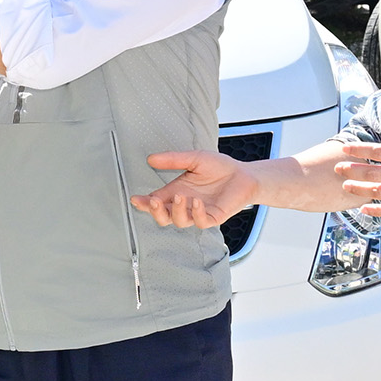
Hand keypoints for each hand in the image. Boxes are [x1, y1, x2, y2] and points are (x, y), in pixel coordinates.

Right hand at [134, 148, 261, 227]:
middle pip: (163, 217)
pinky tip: (197, 202)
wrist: (244, 174)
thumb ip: (173, 160)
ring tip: (180, 197)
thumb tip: (151, 158)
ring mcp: (198, 212)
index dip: (144, 203)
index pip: (156, 202)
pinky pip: (201, 222)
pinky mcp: (213, 217)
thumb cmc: (220, 167)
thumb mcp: (194, 158)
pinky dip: (196, 214)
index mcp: (176, 191)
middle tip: (153, 202)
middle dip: (154, 212)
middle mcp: (185, 204)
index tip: (136, 199)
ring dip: (176, 211)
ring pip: (179, 222)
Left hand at [335, 98, 380, 218]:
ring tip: (344, 187)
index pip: (379, 152)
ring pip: (378, 192)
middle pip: (373, 172)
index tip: (345, 148)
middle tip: (336, 168)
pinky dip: (376, 211)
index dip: (359, 150)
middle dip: (352, 170)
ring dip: (359, 190)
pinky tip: (364, 209)